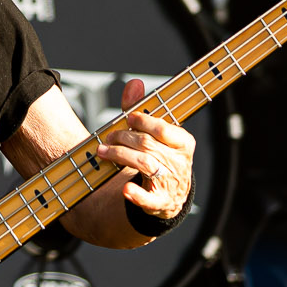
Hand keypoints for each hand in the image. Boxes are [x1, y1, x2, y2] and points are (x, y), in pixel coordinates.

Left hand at [97, 78, 195, 222]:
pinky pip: (149, 199)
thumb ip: (142, 112)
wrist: (170, 194)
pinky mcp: (160, 203)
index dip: (142, 121)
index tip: (127, 119)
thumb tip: (134, 83)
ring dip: (119, 156)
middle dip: (123, 138)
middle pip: (147, 145)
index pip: (162, 128)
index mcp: (184, 143)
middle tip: (107, 137)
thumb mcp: (155, 136)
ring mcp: (171, 183)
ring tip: (102, 151)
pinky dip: (136, 195)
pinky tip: (124, 190)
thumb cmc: (160, 157)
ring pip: (144, 164)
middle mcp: (180, 163)